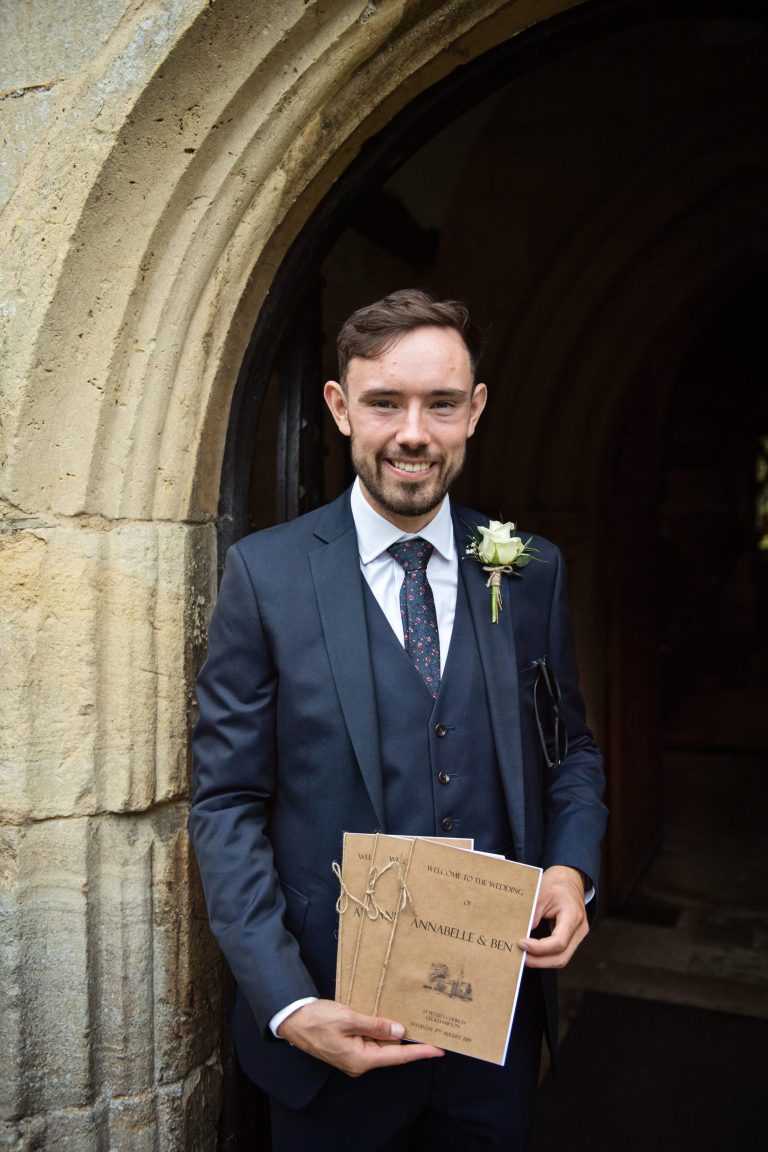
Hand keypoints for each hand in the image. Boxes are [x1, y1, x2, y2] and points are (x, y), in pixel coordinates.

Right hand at [276, 998, 444, 1075]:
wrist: (292, 1020)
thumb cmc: (317, 1020)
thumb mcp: (348, 1019)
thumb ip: (375, 1026)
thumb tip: (400, 1033)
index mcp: (361, 1059)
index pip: (397, 1057)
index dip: (420, 1052)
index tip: (439, 1049)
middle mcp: (360, 1062)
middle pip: (391, 1051)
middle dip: (410, 1041)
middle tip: (431, 1029)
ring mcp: (354, 1055)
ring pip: (381, 1045)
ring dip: (394, 1034)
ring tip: (414, 1023)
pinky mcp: (349, 1047)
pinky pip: (371, 1040)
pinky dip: (381, 1031)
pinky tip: (390, 1020)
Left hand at [518, 865, 587, 968]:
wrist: (570, 878)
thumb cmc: (556, 884)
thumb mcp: (541, 893)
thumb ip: (533, 914)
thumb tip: (523, 934)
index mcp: (573, 916)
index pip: (559, 942)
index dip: (539, 948)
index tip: (521, 943)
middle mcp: (579, 929)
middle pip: (561, 956)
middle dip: (539, 961)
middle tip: (520, 957)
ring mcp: (578, 935)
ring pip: (562, 958)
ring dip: (542, 961)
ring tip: (524, 957)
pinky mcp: (574, 938)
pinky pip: (561, 953)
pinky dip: (546, 956)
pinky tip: (533, 953)